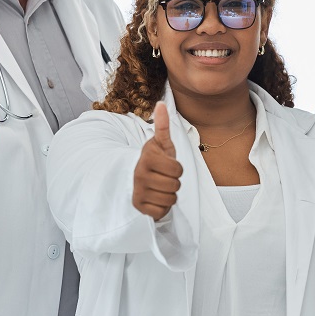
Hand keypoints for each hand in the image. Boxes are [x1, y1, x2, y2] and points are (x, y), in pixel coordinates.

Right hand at [132, 102, 182, 219]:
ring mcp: (138, 192)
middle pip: (175, 186)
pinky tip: (155, 198)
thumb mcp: (161, 144)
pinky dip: (162, 207)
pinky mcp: (138, 207)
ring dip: (169, 195)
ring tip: (160, 187)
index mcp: (147, 158)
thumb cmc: (155, 161)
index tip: (167, 166)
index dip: (177, 169)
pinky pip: (162, 211)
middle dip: (174, 183)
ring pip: (170, 199)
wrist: (135, 178)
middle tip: (163, 178)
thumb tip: (161, 104)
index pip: (178, 170)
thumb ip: (163, 126)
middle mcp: (139, 175)